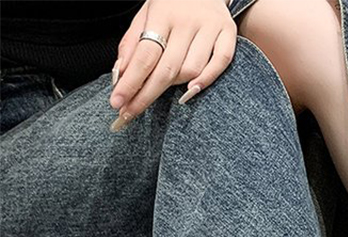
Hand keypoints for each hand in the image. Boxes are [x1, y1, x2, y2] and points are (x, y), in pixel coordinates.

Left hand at [109, 0, 236, 130]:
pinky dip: (205, 80)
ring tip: (165, 85)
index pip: (144, 56)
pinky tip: (191, 89)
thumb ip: (132, 43)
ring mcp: (209, 27)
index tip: (118, 103)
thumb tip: (121, 75)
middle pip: (166, 69)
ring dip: (175, 86)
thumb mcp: (146, 16)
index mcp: (162, 13)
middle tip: (131, 113)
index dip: (131, 83)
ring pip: (192, 70)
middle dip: (147, 95)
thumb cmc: (171, 5)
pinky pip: (219, 63)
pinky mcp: (228, 33)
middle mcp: (187, 20)